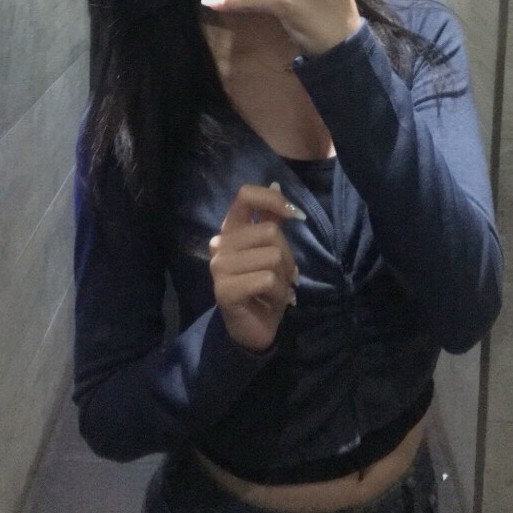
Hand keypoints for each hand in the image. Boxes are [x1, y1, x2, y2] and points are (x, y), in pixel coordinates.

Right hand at [209, 183, 303, 353]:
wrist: (252, 329)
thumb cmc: (263, 286)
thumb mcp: (270, 250)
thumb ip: (270, 219)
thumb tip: (276, 184)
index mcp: (230, 230)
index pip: (245, 195)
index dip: (272, 199)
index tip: (292, 214)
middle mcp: (220, 244)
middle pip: (270, 231)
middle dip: (287, 255)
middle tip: (283, 275)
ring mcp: (219, 267)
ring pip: (272, 256)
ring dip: (285, 277)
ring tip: (276, 289)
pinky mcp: (224, 290)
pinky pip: (268, 279)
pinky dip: (279, 292)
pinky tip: (271, 300)